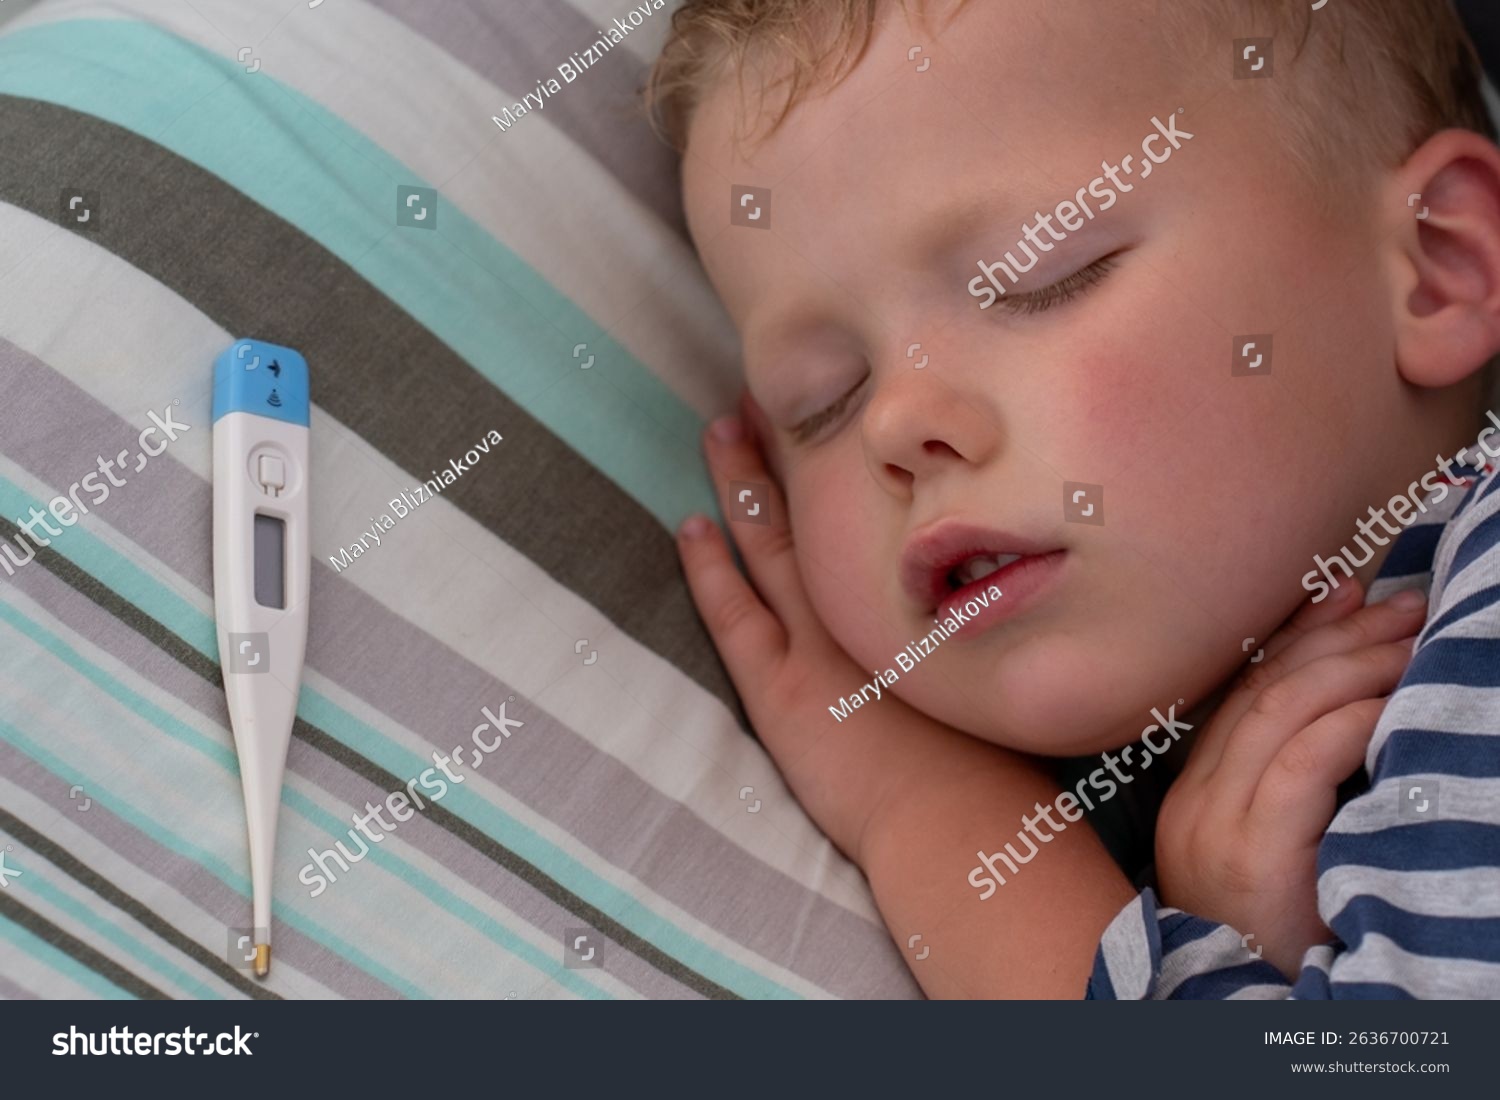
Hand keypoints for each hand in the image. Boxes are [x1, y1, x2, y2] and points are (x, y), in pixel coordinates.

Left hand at [676, 398, 1136, 999]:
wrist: (960, 823)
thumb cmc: (994, 769)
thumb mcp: (1002, 682)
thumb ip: (1001, 631)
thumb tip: (1019, 587)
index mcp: (922, 602)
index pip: (879, 513)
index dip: (851, 461)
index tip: (839, 410)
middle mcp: (870, 606)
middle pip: (820, 507)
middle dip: (790, 446)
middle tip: (765, 390)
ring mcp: (819, 644)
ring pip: (770, 542)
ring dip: (743, 482)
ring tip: (721, 428)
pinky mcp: (780, 688)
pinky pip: (733, 612)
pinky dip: (709, 569)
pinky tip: (689, 527)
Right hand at [1154, 579, 1425, 977]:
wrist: (1242, 1012)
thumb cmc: (1275, 940)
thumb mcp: (1271, 854)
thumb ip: (1286, 788)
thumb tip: (1347, 714)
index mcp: (1192, 795)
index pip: (1241, 691)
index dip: (1296, 636)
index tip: (1347, 595)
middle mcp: (1193, 798)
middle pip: (1261, 687)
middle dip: (1336, 635)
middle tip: (1400, 603)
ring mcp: (1214, 821)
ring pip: (1279, 711)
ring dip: (1352, 664)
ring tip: (1409, 638)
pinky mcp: (1249, 849)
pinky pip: (1301, 762)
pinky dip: (1349, 719)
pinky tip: (1389, 699)